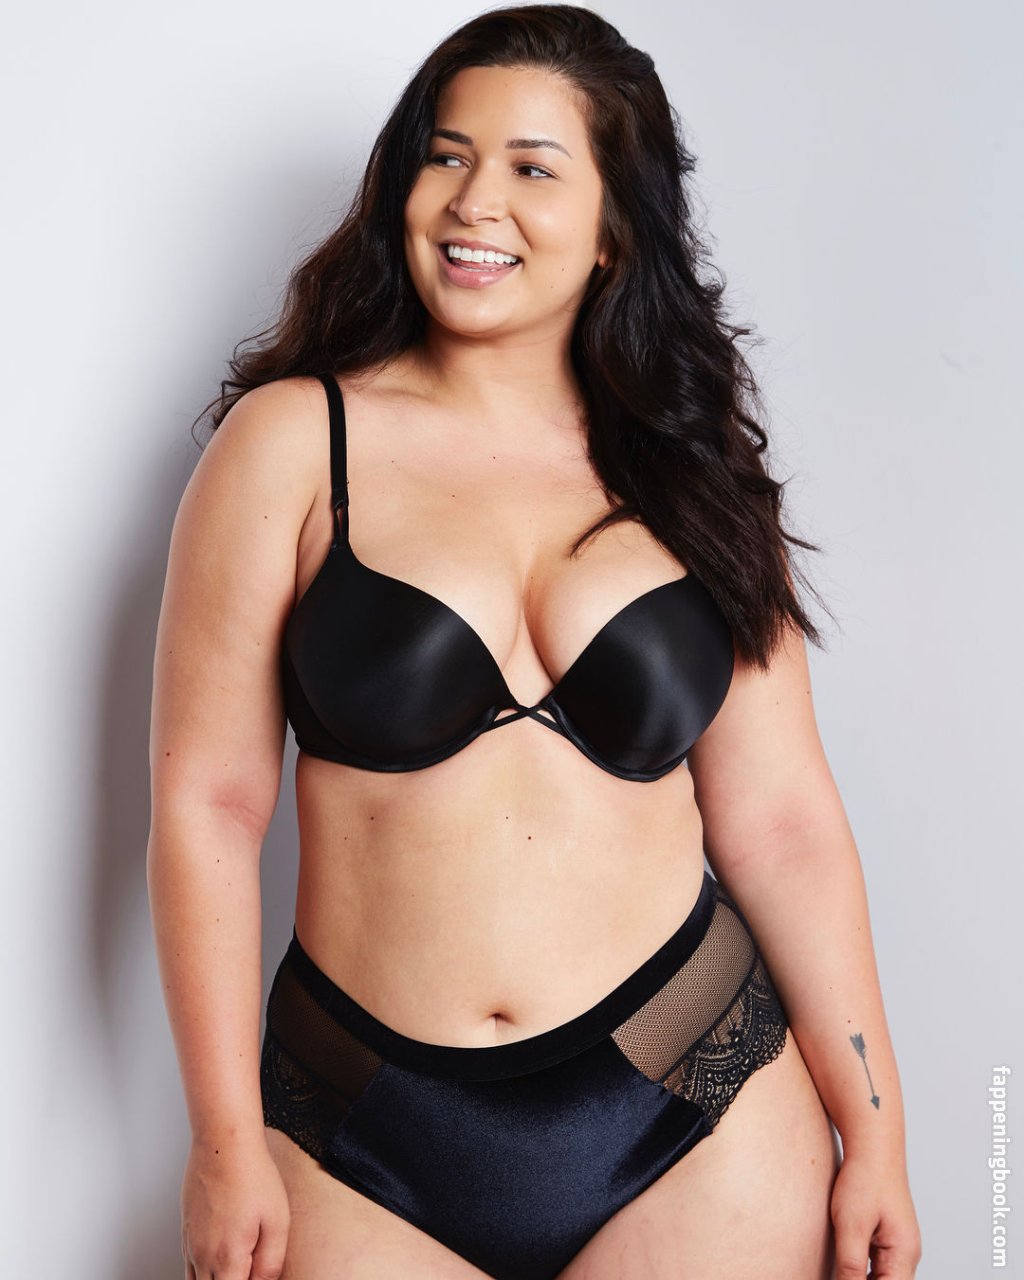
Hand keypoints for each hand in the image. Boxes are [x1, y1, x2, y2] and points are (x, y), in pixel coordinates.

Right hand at [181, 1133, 289, 1279]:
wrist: (223, 1143)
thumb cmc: (251, 1175)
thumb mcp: (277, 1221)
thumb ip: (271, 1263)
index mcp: (227, 1259)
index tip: (255, 1276)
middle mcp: (202, 1256)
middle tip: (248, 1268)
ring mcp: (190, 1244)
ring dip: (216, 1279)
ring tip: (237, 1265)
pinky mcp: (185, 1230)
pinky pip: (189, 1265)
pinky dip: (203, 1271)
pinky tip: (221, 1258)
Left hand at [830, 1147, 921, 1277]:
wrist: (871, 1145)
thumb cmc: (864, 1179)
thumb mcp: (851, 1226)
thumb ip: (850, 1266)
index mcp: (904, 1255)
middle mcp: (907, 1254)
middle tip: (838, 1275)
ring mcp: (899, 1245)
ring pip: (882, 1277)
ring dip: (861, 1278)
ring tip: (840, 1271)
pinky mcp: (887, 1236)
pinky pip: (877, 1265)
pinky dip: (861, 1270)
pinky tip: (844, 1267)